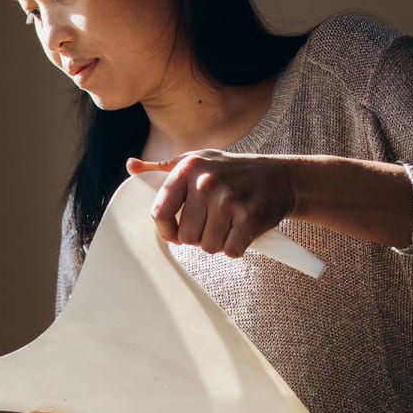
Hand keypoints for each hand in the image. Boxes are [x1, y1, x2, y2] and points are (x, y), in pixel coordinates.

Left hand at [127, 152, 295, 256]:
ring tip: (230, 223)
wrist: (281, 177)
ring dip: (219, 242)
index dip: (167, 230)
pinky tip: (243, 229)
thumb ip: (162, 168)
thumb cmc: (234, 172)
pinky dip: (237, 247)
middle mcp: (206, 182)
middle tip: (215, 220)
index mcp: (188, 168)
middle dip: (199, 235)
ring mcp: (229, 200)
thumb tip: (131, 167)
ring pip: (208, 247)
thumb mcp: (197, 161)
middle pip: (186, 236)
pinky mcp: (249, 218)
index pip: (159, 213)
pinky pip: (231, 251)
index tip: (176, 232)